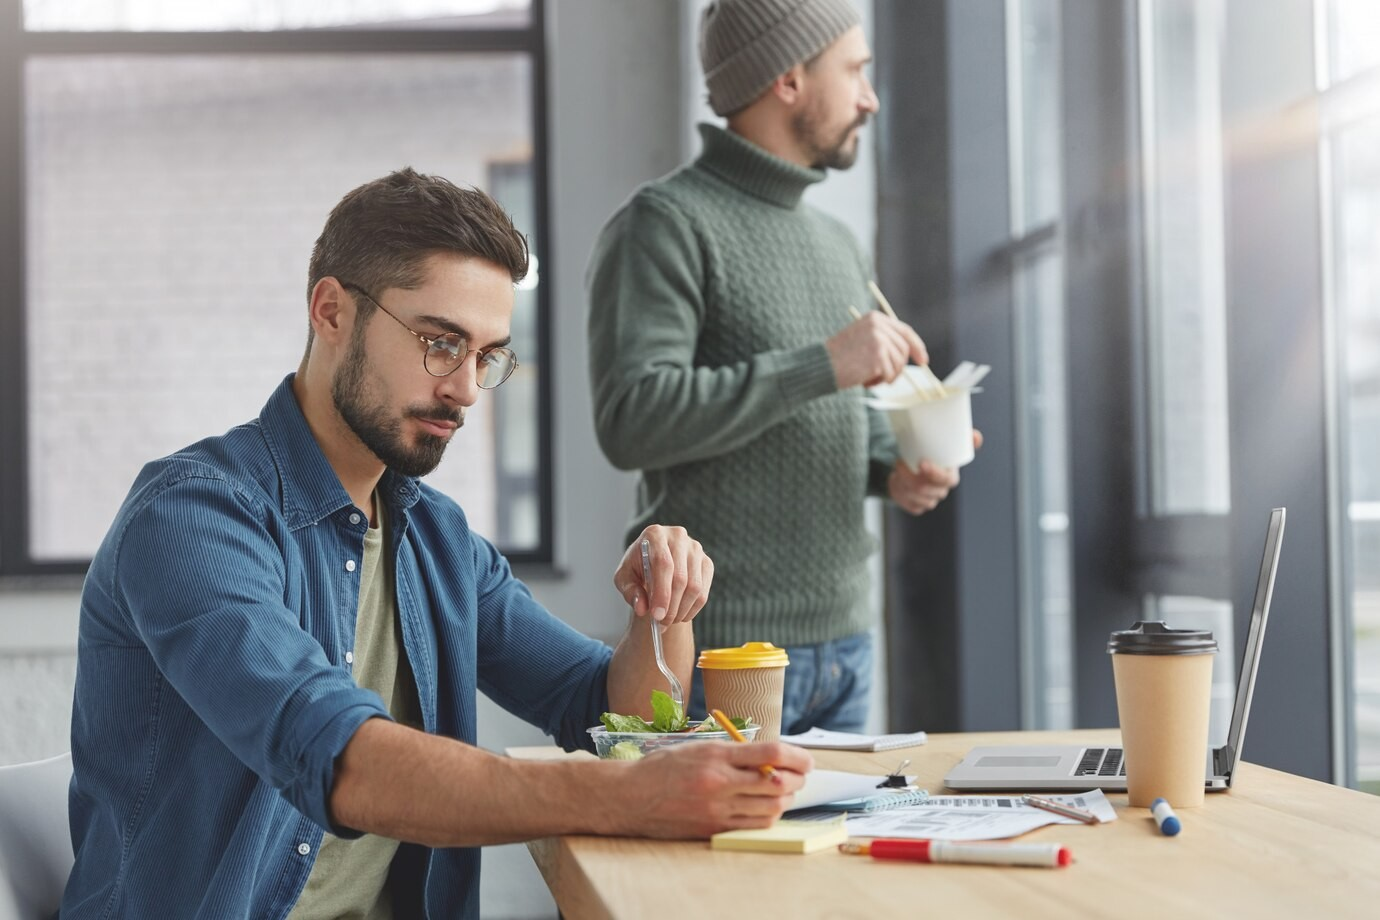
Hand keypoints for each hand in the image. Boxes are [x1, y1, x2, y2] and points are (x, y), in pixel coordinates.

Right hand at [606, 741, 812, 838]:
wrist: (630, 797)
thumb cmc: (663, 768)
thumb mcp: (698, 747)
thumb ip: (734, 752)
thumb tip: (771, 757)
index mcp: (715, 756)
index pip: (770, 753)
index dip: (797, 757)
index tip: (806, 759)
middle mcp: (718, 783)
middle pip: (777, 784)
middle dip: (796, 779)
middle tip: (799, 775)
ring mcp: (716, 810)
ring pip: (771, 808)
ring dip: (785, 800)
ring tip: (783, 791)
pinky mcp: (713, 830)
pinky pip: (753, 825)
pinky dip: (767, 816)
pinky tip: (765, 807)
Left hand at [614, 525, 713, 624]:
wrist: (653, 561)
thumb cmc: (637, 568)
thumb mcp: (624, 577)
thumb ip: (630, 591)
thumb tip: (642, 608)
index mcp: (655, 534)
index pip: (663, 564)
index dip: (662, 592)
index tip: (657, 616)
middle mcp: (678, 536)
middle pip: (680, 578)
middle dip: (671, 606)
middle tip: (662, 623)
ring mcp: (695, 549)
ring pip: (694, 587)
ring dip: (682, 610)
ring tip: (669, 620)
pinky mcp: (706, 562)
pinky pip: (704, 591)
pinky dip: (693, 609)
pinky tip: (680, 615)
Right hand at [825, 312, 928, 388]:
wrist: (821, 366)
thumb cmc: (838, 357)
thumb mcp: (861, 339)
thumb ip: (881, 339)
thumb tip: (906, 354)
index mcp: (875, 318)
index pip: (905, 332)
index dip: (917, 347)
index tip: (923, 361)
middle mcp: (879, 325)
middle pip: (904, 350)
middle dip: (899, 368)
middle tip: (885, 379)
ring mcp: (879, 339)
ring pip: (898, 364)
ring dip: (887, 376)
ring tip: (868, 378)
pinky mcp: (878, 355)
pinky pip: (890, 374)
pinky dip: (879, 382)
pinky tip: (864, 380)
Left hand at [888, 431, 981, 513]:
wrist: (910, 466)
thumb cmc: (929, 454)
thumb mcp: (943, 444)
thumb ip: (962, 438)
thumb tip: (977, 437)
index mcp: (949, 476)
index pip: (947, 480)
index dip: (935, 474)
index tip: (922, 463)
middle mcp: (941, 491)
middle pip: (927, 490)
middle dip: (911, 477)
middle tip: (900, 461)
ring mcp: (929, 501)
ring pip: (915, 496)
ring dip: (903, 481)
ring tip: (897, 467)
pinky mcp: (916, 506)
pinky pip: (906, 503)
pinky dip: (899, 490)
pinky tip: (896, 480)